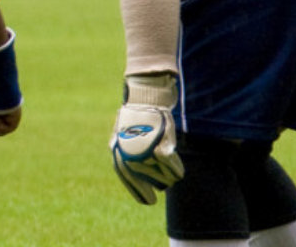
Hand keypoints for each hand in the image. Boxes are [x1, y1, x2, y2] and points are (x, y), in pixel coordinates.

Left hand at [111, 74, 182, 204]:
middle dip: (152, 184)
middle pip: (144, 177)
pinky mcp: (161, 144)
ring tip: (171, 172)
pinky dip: (175, 168)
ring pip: (159, 172)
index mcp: (118, 148)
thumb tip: (133, 169)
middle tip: (158, 190)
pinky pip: (170, 164)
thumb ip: (124, 150)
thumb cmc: (136, 113)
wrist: (147, 94)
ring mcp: (145, 149)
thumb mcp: (123, 132)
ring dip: (167, 175)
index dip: (137, 190)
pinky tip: (178, 171)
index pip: (125, 175)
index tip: (148, 201)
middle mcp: (129, 151)